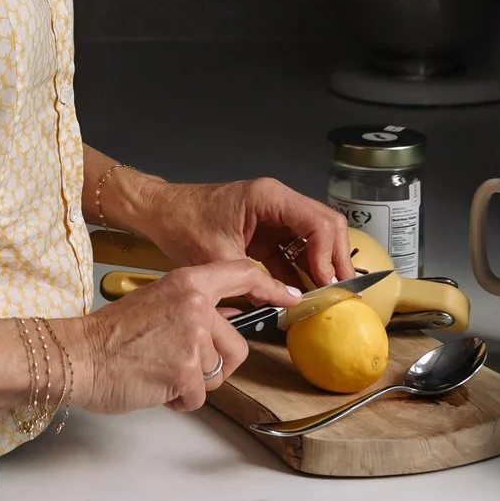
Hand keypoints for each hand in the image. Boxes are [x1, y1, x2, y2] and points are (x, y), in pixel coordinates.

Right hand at [60, 259, 264, 413]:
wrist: (79, 355)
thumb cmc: (113, 335)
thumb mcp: (158, 302)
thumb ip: (196, 307)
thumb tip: (230, 317)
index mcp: (188, 283)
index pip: (241, 274)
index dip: (270, 287)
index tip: (289, 297)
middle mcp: (195, 306)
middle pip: (237, 346)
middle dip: (215, 365)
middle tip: (179, 363)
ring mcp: (191, 339)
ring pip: (218, 375)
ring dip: (194, 383)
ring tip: (161, 371)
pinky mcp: (184, 371)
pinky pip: (198, 398)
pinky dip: (179, 400)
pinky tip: (154, 385)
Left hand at [134, 175, 357, 289]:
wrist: (160, 213)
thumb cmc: (182, 223)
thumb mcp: (218, 257)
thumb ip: (254, 280)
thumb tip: (285, 302)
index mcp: (269, 197)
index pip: (317, 222)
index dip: (328, 255)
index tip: (326, 283)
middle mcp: (277, 202)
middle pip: (324, 226)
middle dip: (335, 259)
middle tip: (339, 291)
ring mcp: (274, 216)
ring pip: (313, 239)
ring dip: (321, 266)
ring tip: (326, 296)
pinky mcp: (266, 232)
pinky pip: (293, 251)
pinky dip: (301, 271)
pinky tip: (303, 293)